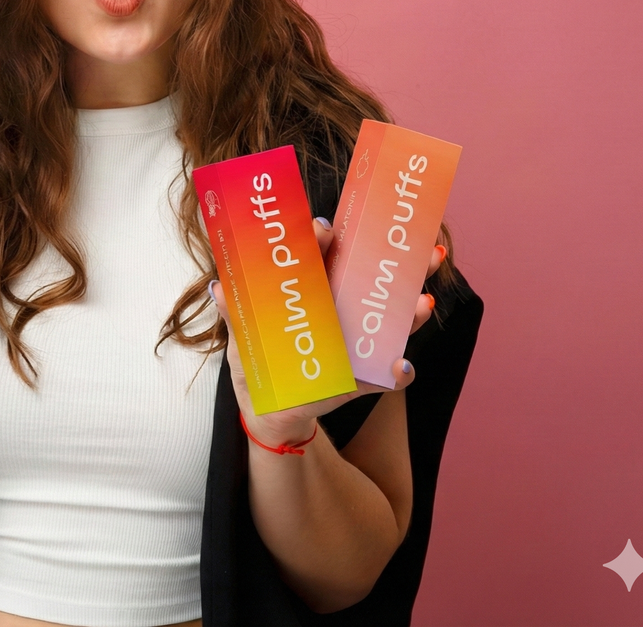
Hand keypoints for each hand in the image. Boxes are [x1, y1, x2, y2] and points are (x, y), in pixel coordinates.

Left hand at [209, 221, 446, 447]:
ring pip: (391, 321)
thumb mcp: (241, 340)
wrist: (267, 414)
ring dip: (410, 311)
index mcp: (310, 294)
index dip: (324, 238)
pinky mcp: (361, 379)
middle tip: (421, 250)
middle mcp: (339, 312)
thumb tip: (220, 287)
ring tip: (422, 302)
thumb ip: (235, 315)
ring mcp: (355, 344)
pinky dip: (397, 373)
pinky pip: (387, 376)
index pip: (321, 257)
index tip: (324, 228)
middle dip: (399, 262)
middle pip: (371, 280)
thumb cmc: (255, 366)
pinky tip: (401, 366)